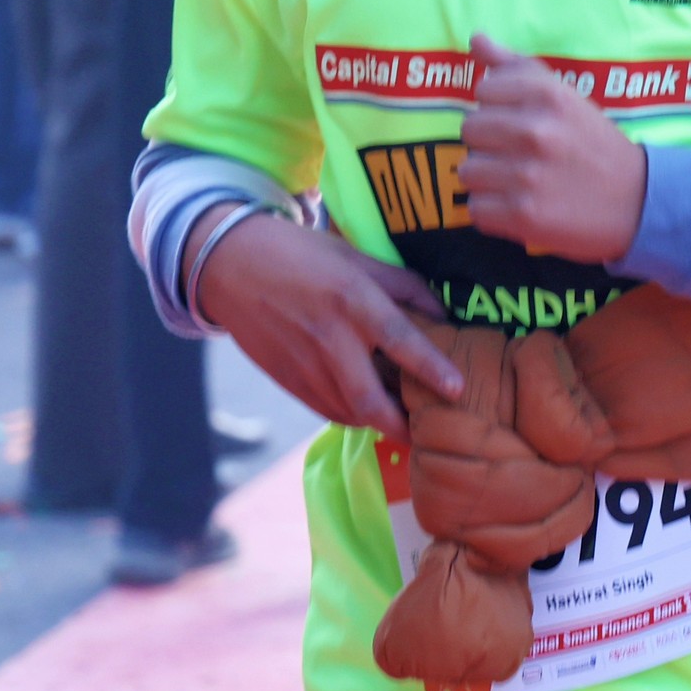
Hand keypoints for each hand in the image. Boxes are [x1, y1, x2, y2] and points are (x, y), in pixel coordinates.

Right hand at [195, 213, 459, 441]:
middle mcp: (329, 338)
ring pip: (349, 411)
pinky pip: (328, 410)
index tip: (458, 389)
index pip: (399, 339)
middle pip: (369, 398)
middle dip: (401, 425)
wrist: (232, 266)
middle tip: (430, 434)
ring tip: (407, 422)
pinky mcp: (287, 381)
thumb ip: (405, 288)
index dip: (430, 366)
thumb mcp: (359, 258)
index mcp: (352, 300)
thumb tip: (446, 317)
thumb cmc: (305, 256)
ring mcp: (304, 365)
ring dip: (380, 422)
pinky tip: (371, 410)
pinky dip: (354, 416)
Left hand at [458, 33, 647, 262]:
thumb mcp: (566, 97)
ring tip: (521, 181)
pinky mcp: (522, 215)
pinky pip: (477, 208)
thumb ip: (518, 67)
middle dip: (491, 143)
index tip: (523, 121)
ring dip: (490, 179)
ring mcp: (527, 175)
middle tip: (522, 154)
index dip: (500, 107)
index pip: (484, 91)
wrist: (639, 201)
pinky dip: (495, 211)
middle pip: (470, 131)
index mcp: (548, 95)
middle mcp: (535, 131)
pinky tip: (522, 205)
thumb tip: (476, 37)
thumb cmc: (595, 144)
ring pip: (468, 171)